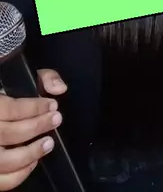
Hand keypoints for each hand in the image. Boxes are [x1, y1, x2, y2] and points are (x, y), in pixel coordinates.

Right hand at [0, 69, 65, 189]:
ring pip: (4, 161)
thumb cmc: (7, 101)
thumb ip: (41, 78)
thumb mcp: (20, 81)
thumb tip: (60, 88)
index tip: (53, 105)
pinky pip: (2, 181)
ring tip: (48, 143)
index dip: (34, 107)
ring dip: (31, 154)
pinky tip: (33, 162)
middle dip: (37, 126)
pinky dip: (19, 175)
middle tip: (56, 120)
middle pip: (9, 133)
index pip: (10, 108)